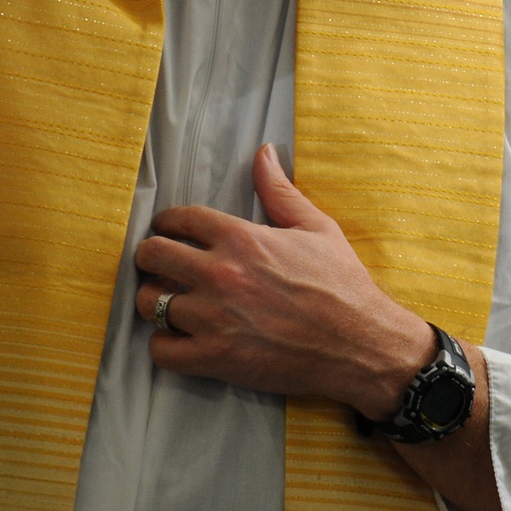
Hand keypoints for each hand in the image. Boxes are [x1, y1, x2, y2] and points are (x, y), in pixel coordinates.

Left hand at [134, 144, 435, 416]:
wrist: (361, 345)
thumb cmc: (342, 285)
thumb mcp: (316, 227)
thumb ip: (280, 190)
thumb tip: (264, 152)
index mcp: (241, 238)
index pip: (179, 219)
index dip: (167, 222)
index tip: (167, 230)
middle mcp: (220, 274)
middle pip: (153, 255)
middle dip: (151, 256)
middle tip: (159, 264)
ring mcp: (214, 318)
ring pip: (149, 303)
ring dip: (155, 301)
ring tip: (168, 302)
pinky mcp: (216, 358)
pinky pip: (161, 350)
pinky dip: (164, 345)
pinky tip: (179, 338)